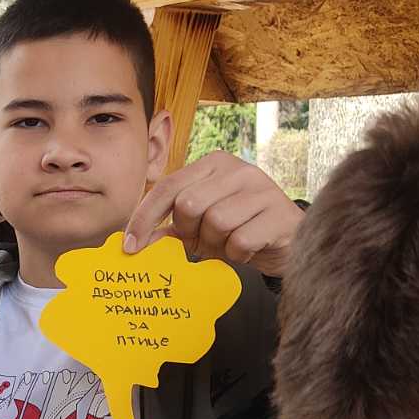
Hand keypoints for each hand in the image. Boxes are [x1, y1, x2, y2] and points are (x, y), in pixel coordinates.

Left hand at [124, 150, 302, 274]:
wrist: (287, 241)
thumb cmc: (238, 229)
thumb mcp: (200, 226)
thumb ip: (169, 229)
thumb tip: (133, 243)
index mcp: (214, 164)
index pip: (167, 186)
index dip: (144, 217)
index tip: (130, 246)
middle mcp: (238, 169)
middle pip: (189, 204)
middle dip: (189, 231)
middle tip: (201, 241)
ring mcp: (262, 188)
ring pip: (216, 221)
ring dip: (216, 243)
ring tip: (228, 243)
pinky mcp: (279, 213)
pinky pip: (240, 240)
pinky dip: (237, 253)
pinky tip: (247, 249)